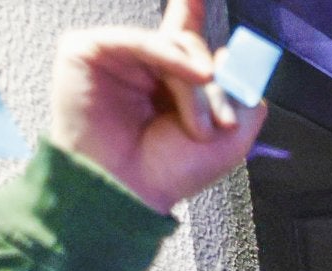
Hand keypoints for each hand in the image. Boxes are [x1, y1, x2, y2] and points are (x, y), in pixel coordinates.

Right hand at [48, 0, 265, 214]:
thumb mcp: (233, 138)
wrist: (129, 192)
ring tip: (197, 126)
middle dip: (215, 85)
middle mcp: (144, 65)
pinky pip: (137, 40)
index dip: (190, 13)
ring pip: (173, 46)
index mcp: (172, 82)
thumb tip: (230, 54)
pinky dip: (168, 57)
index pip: (184, 37)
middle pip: (192, 45)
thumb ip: (243, 92)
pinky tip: (192, 77)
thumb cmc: (171, 171)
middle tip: (220, 123)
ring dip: (195, 89)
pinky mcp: (88, 53)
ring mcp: (117, 57)